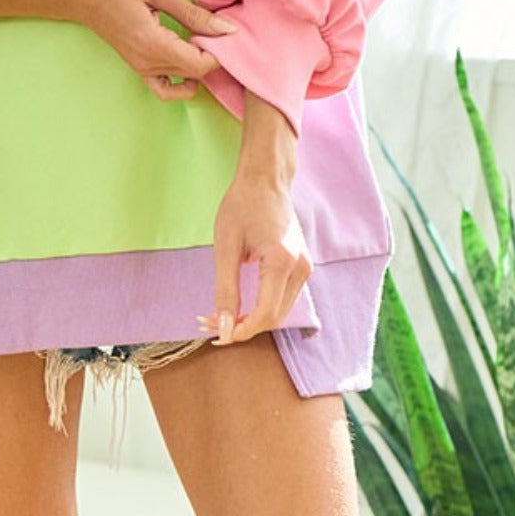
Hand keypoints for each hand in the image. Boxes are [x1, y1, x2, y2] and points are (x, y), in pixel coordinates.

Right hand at [66, 0, 234, 101]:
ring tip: (203, 37)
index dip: (220, 51)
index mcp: (153, 44)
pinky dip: (182, 82)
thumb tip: (227, 29)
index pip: (200, 66)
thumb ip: (192, 13)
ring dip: (200, 64)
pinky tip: (188, 58)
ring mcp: (142, 68)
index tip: (224, 29)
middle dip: (214, 55)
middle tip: (217, 28)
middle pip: (196, 75)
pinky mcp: (139, 67)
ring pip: (185, 81)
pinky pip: (165, 88)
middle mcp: (148, 63)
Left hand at [196, 172, 312, 342]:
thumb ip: (226, 290)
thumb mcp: (226, 246)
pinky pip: (282, 298)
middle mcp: (301, 268)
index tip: (217, 335)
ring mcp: (305, 268)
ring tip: (219, 316)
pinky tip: (239, 305)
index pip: (266, 313)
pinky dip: (262, 307)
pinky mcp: (302, 267)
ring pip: (279, 311)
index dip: (241, 330)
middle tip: (209, 323)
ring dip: (252, 319)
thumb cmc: (242, 205)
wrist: (265, 180)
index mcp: (283, 261)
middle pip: (274, 317)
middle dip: (243, 326)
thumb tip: (224, 328)